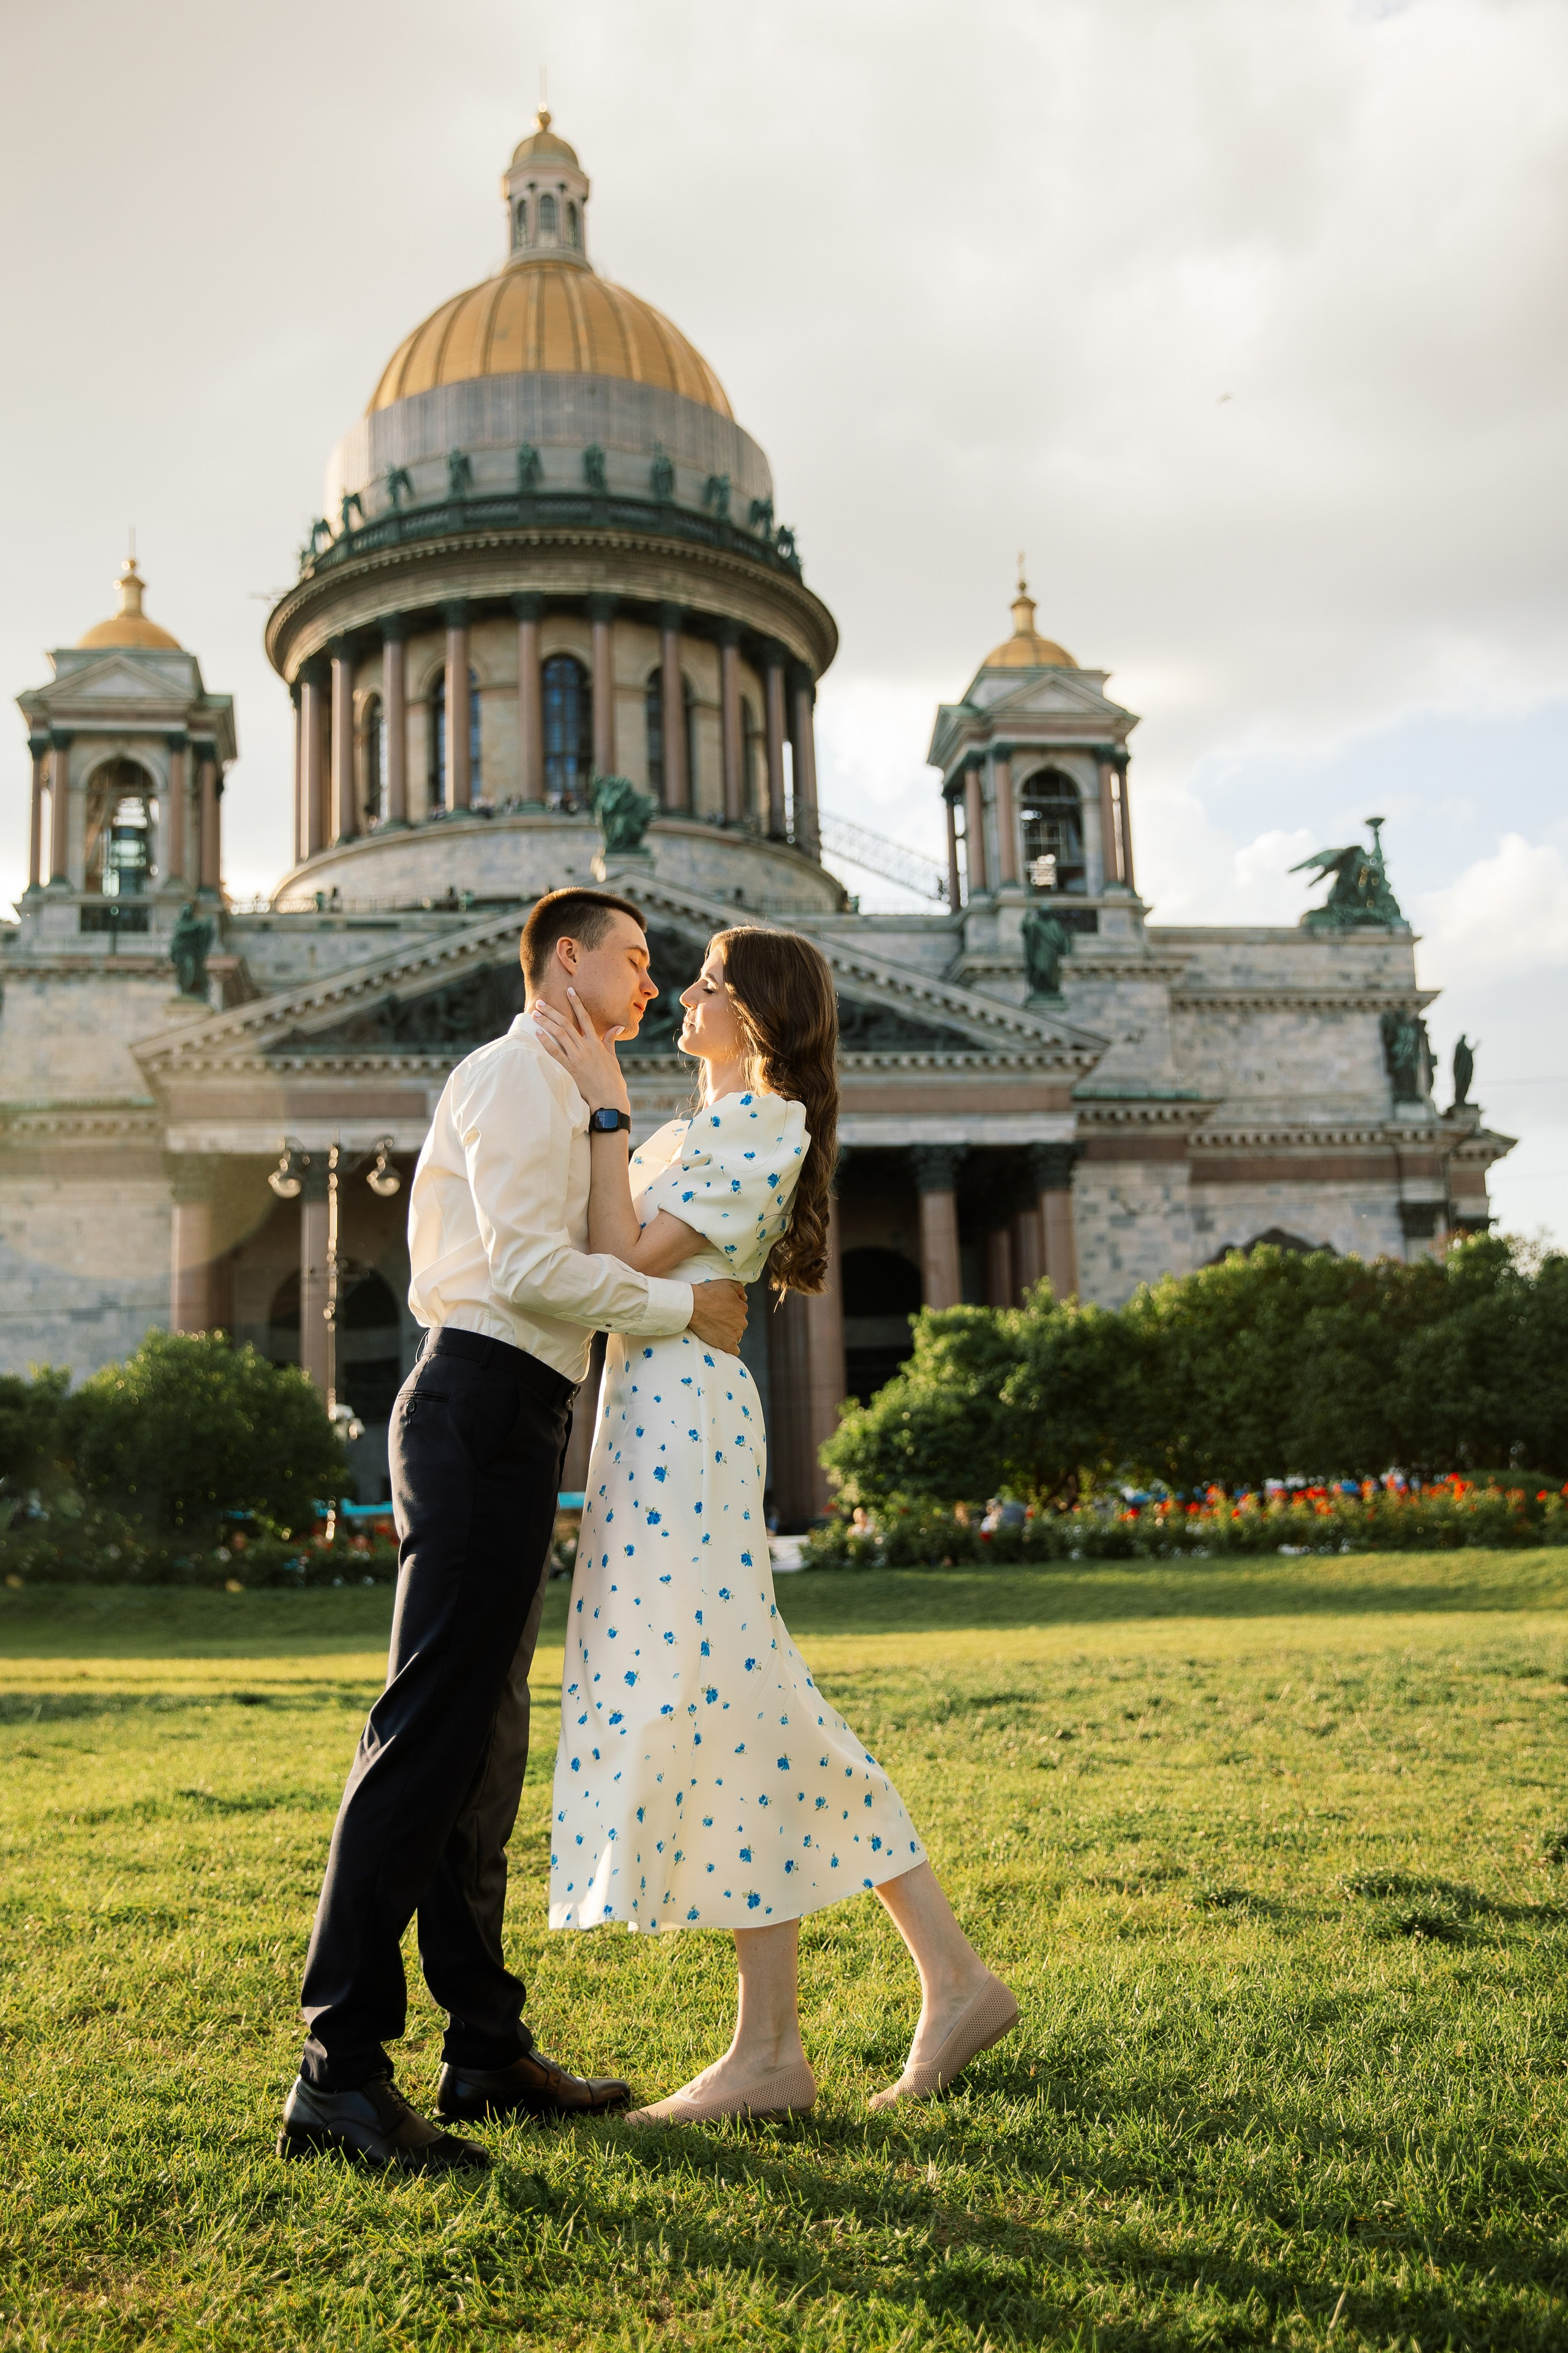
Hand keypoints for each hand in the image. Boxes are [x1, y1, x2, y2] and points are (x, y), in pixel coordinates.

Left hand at [533, 991, 630, 1113]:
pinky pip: (555, 1053)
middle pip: (567, 1024)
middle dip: (552, 1011)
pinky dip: (546, 1042)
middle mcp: (586, 1047)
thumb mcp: (613, 1058)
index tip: (569, 991)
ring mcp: (577, 1058)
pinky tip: (537, 1033)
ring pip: (559, 1035)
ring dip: (546, 1023)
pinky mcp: (570, 1069)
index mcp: (596, 1043)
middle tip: (540, 1002)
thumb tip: (617, 1027)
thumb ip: (611, 1041)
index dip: (577, 1003)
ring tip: (535, 1014)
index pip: (585, 1018)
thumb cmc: (613, 1080)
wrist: (610, 1099)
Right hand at [686, 1280, 747, 1354]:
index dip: (730, 1312)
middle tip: (716, 1321)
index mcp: (742, 1308)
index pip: (740, 1312)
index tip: (720, 1312)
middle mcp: (742, 1322)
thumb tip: (745, 1298)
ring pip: (736, 1336)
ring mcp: (735, 1334)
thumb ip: (740, 1289)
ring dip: (728, 1334)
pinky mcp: (728, 1345)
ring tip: (715, 1330)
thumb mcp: (727, 1284)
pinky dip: (730, 1349)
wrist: (694, 1306)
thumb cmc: (708, 1293)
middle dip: (730, 1323)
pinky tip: (723, 1345)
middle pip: (738, 1325)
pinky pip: (734, 1351)